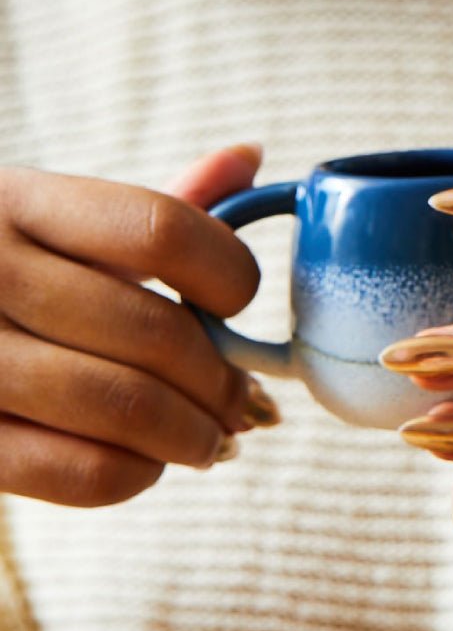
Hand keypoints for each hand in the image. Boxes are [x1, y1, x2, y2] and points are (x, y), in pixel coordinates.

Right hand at [0, 145, 271, 506]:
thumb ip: (154, 207)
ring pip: (128, 408)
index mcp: (19, 202)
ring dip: (196, 436)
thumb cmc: (4, 273)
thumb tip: (251, 156)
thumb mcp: (58, 224)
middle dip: (224, 382)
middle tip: (246, 402)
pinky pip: (82, 472)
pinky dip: (139, 474)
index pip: (161, 229)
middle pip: (157, 334)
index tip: (237, 303)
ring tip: (214, 439)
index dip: (229, 274)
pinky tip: (149, 462)